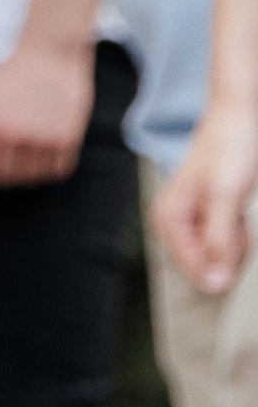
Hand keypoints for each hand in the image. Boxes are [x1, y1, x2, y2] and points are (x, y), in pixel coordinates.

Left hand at [0, 40, 94, 186]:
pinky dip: (50, 165)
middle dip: (0, 172)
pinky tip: (46, 146)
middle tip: (8, 153)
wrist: (48, 50)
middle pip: (1, 178)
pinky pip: (55, 171)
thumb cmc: (10, 75)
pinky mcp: (65, 139)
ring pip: (29, 178)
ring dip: (27, 170)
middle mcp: (10, 133)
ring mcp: (39, 138)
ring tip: (28, 146)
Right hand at [154, 105, 257, 296]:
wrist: (239, 122)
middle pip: (208, 267)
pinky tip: (236, 210)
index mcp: (166, 219)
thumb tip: (212, 284)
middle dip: (230, 248)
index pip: (196, 271)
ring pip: (219, 259)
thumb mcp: (225, 200)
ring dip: (236, 240)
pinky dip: (238, 233)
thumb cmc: (229, 150)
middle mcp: (172, 224)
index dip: (223, 259)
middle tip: (234, 216)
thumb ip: (217, 243)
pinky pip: (225, 246)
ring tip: (235, 209)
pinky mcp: (205, 220)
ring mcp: (190, 223)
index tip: (233, 231)